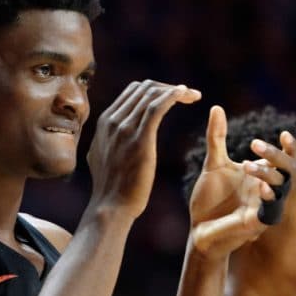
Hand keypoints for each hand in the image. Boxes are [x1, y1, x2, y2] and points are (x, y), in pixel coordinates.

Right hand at [87, 80, 200, 218]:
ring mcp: (124, 128)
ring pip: (152, 93)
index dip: (156, 90)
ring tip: (194, 95)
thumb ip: (108, 140)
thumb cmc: (110, 189)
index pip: (133, 92)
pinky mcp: (140, 139)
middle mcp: (112, 120)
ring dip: (176, 90)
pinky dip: (174, 95)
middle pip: (143, 88)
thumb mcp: (101, 156)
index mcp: (104, 122)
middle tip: (187, 95)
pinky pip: (157, 106)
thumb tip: (112, 135)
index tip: (173, 97)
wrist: (110, 208)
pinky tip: (187, 94)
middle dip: (168, 88)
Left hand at [188, 105, 295, 257]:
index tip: (284, 133)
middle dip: (276, 156)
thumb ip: (217, 138)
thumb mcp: (214, 164)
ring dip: (268, 174)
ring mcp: (266, 207)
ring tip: (246, 165)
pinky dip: (269, 198)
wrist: (198, 229)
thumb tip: (216, 107)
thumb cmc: (209, 198)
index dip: (289, 147)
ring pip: (281, 188)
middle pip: (288, 170)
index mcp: (263, 175)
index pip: (285, 159)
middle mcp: (269, 190)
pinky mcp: (259, 224)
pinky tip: (262, 188)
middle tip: (255, 145)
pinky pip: (272, 210)